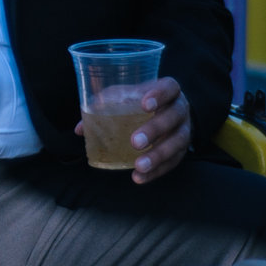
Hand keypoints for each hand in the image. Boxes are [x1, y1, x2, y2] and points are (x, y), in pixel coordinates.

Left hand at [76, 77, 191, 184]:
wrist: (170, 111)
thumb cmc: (143, 100)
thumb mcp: (128, 95)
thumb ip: (106, 105)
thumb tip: (81, 129)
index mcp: (169, 90)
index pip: (169, 88)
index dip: (159, 95)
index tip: (144, 104)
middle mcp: (181, 109)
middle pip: (173, 117)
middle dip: (155, 130)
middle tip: (135, 142)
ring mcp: (184, 130)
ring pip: (177, 142)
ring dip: (158, 156)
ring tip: (139, 166)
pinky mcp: (182, 150)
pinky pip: (173, 162)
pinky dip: (157, 171)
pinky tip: (140, 178)